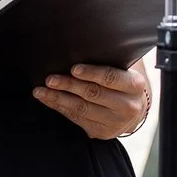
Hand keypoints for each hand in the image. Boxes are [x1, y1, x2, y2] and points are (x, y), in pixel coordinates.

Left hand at [36, 61, 150, 139]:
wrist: (134, 110)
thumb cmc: (123, 81)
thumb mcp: (125, 68)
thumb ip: (111, 58)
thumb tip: (85, 44)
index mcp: (134, 85)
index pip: (111, 78)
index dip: (92, 73)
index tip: (74, 69)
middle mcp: (127, 106)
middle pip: (93, 94)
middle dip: (69, 85)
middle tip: (50, 79)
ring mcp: (114, 122)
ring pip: (81, 108)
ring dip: (58, 98)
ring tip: (41, 90)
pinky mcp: (101, 131)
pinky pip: (76, 118)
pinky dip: (59, 107)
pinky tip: (47, 99)